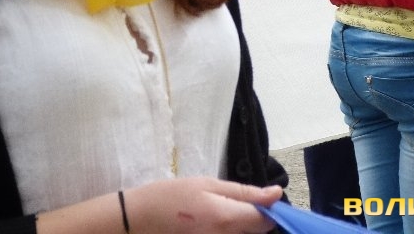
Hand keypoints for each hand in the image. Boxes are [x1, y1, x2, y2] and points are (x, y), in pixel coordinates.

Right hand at [125, 177, 281, 233]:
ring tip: (216, 215)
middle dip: (254, 219)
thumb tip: (276, 193)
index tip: (259, 200)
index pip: (266, 220)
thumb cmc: (170, 196)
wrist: (137, 221)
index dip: (268, 209)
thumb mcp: (206, 184)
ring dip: (239, 228)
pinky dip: (227, 233)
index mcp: (227, 219)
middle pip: (257, 233)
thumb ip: (244, 192)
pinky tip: (209, 225)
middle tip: (233, 205)